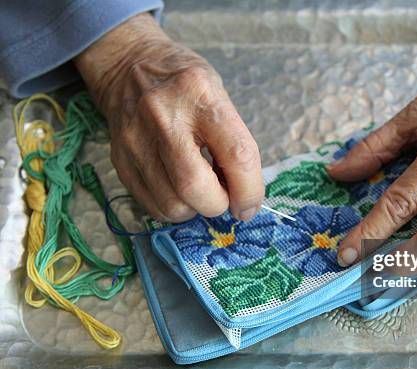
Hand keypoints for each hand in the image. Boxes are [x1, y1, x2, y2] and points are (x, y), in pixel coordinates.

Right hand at [74, 13, 263, 221]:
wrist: (128, 66)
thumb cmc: (184, 84)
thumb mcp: (219, 95)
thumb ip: (234, 142)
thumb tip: (245, 196)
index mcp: (200, 95)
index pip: (236, 154)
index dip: (249, 190)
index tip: (250, 204)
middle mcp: (164, 117)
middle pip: (194, 187)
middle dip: (218, 205)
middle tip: (225, 198)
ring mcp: (136, 141)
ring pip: (172, 205)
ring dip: (195, 209)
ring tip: (201, 189)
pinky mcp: (120, 161)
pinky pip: (152, 205)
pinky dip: (174, 208)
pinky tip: (179, 190)